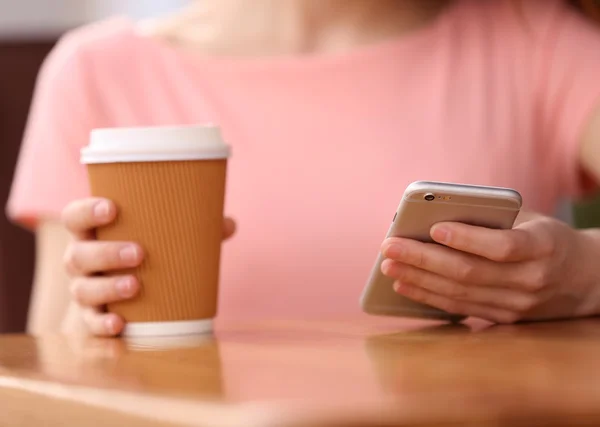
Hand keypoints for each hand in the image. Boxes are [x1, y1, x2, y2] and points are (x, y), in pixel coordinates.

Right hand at [61, 198, 235, 335]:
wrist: (128, 293)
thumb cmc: (146, 253)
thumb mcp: (165, 238)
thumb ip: (194, 229)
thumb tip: (228, 224)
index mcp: (92, 233)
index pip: (75, 216)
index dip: (88, 211)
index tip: (113, 208)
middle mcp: (81, 260)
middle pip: (79, 255)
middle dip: (106, 253)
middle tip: (139, 253)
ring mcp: (83, 290)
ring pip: (83, 290)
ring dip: (108, 288)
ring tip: (135, 286)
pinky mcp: (91, 318)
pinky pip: (90, 325)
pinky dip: (103, 326)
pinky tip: (120, 326)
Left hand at [381, 214, 599, 323]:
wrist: (584, 279)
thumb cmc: (545, 238)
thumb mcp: (530, 220)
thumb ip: (491, 218)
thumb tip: (432, 216)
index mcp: (542, 246)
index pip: (502, 247)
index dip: (467, 239)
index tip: (433, 228)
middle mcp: (531, 280)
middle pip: (469, 273)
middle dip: (423, 259)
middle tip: (389, 246)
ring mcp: (517, 305)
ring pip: (460, 294)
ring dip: (418, 280)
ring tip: (389, 265)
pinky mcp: (504, 318)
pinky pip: (460, 309)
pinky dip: (429, 297)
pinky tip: (405, 285)